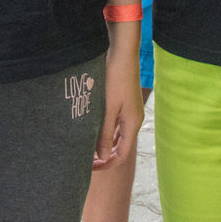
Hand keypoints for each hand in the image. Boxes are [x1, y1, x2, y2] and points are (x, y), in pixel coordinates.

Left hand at [92, 22, 144, 170]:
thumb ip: (105, 134)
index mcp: (132, 124)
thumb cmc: (115, 79)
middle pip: (121, 147)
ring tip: (88, 147)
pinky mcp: (125, 102)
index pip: (122, 155)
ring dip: (106, 144)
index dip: (107, 164)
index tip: (91, 167)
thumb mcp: (108, 109)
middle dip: (105, 156)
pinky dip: (107, 132)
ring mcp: (131, 111)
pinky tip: (94, 130)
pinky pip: (117, 125)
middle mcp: (134, 120)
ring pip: (119, 136)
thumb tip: (103, 156)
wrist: (123, 53)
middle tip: (86, 160)